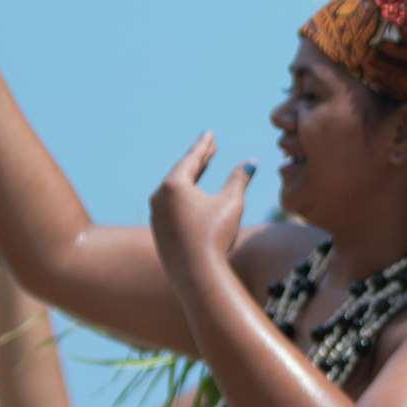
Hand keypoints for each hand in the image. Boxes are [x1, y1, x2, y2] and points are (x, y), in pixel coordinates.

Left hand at [150, 135, 250, 283]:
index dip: (204, 145)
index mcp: (174, 185)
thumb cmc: (216, 235)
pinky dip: (184, 198)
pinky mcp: (159, 231)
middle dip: (198, 159)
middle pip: (181, 172)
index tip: (210, 133)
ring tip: (201, 168)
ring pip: (174, 190)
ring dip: (190, 178)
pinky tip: (193, 199)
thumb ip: (239, 180)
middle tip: (209, 147)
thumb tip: (251, 163)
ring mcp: (156, 215)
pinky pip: (172, 207)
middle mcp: (159, 197)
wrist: (197, 273)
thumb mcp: (231, 203)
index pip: (191, 158)